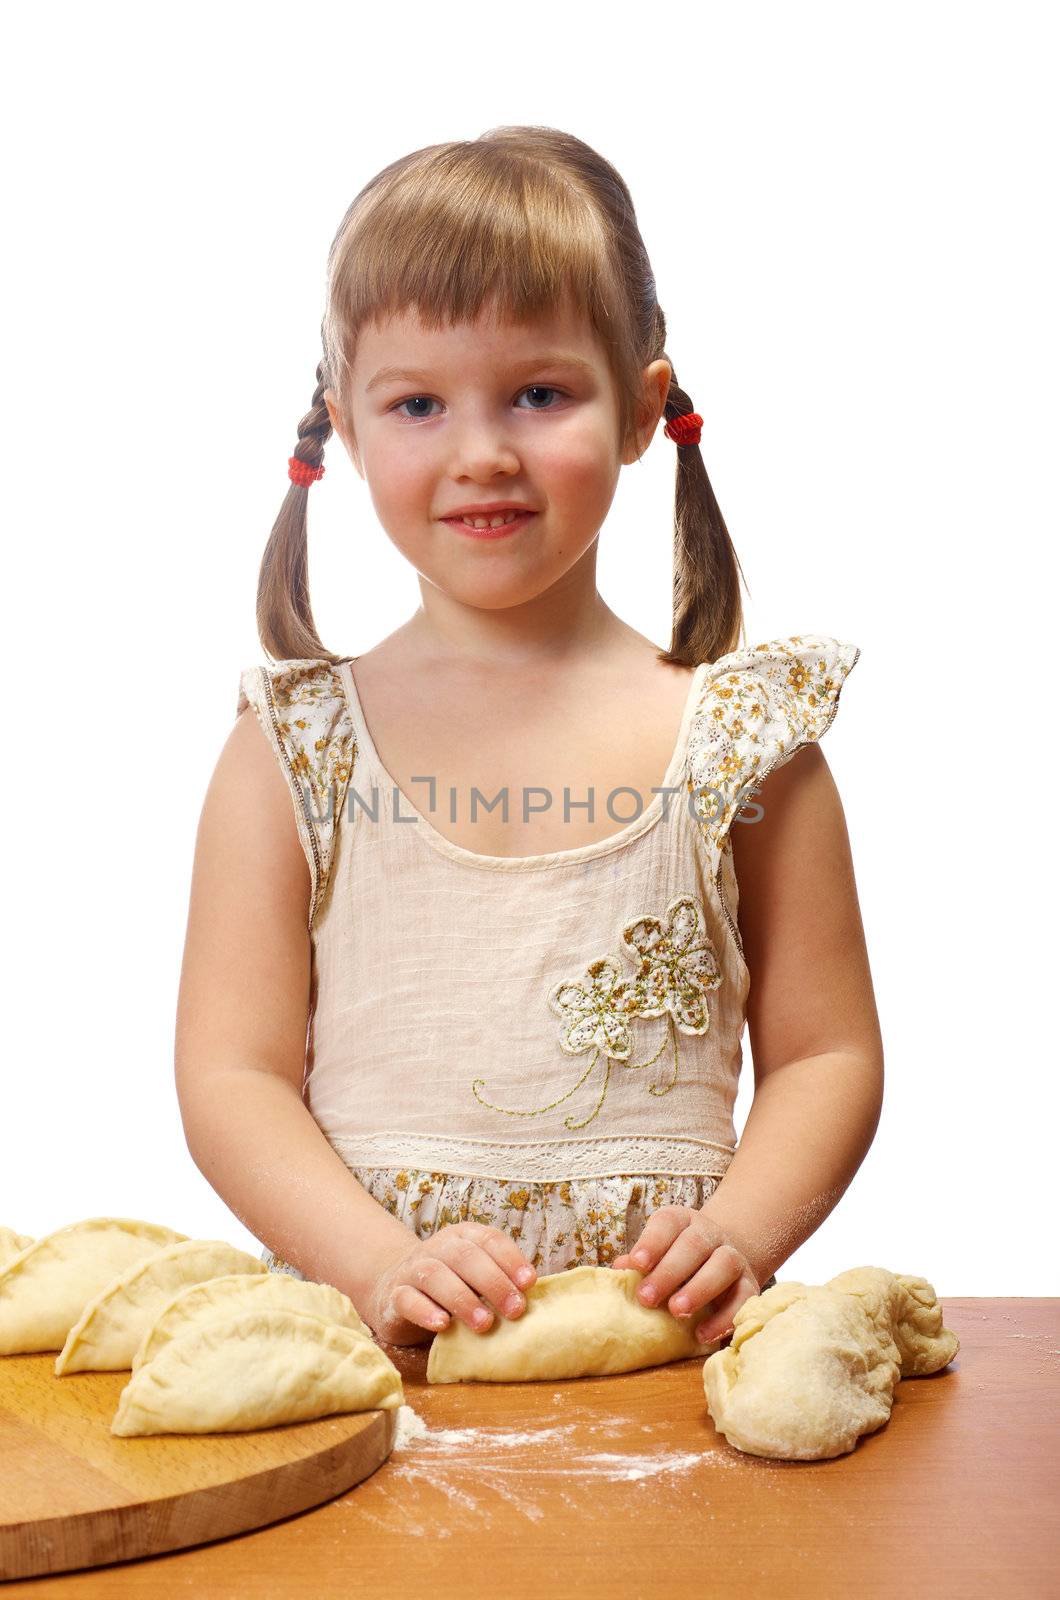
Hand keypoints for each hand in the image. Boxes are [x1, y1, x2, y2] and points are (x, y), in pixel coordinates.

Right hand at [367, 1221, 536, 1346]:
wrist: (395, 1288)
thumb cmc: (451, 1285)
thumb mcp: (475, 1276)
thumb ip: (498, 1280)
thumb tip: (533, 1298)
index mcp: (463, 1236)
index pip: (489, 1239)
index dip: (511, 1259)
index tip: (530, 1283)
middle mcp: (438, 1248)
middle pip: (465, 1256)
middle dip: (494, 1282)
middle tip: (515, 1310)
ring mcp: (413, 1269)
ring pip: (435, 1276)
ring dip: (463, 1299)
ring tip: (484, 1324)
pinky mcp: (394, 1295)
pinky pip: (407, 1299)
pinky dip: (425, 1311)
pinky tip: (442, 1325)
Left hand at [611, 1205, 761, 1345]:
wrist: (720, 1261)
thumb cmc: (676, 1261)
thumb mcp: (658, 1254)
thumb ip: (641, 1262)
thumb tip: (618, 1270)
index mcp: (682, 1222)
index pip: (668, 1223)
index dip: (652, 1242)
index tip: (636, 1264)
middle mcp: (710, 1234)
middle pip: (694, 1244)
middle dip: (669, 1271)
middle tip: (647, 1298)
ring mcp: (733, 1257)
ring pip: (724, 1264)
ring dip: (699, 1288)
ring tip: (677, 1311)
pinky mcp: (749, 1284)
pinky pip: (744, 1297)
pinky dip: (724, 1317)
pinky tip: (702, 1334)